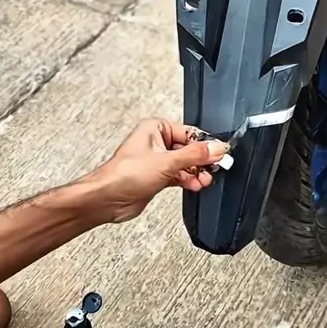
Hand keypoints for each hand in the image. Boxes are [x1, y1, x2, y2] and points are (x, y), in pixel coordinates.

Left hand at [93, 118, 229, 222]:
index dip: (205, 144)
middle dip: (202, 160)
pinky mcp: (156, 177)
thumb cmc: (124, 174)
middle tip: (215, 168)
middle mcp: (156, 142)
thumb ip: (194, 155)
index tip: (220, 153)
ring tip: (205, 180)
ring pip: (184, 163)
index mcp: (155, 128)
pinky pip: (178, 175)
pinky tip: (196, 185)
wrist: (107, 199)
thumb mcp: (166, 162)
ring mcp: (156, 161)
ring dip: (196, 172)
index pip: (189, 132)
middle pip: (188, 148)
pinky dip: (188, 180)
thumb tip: (216, 148)